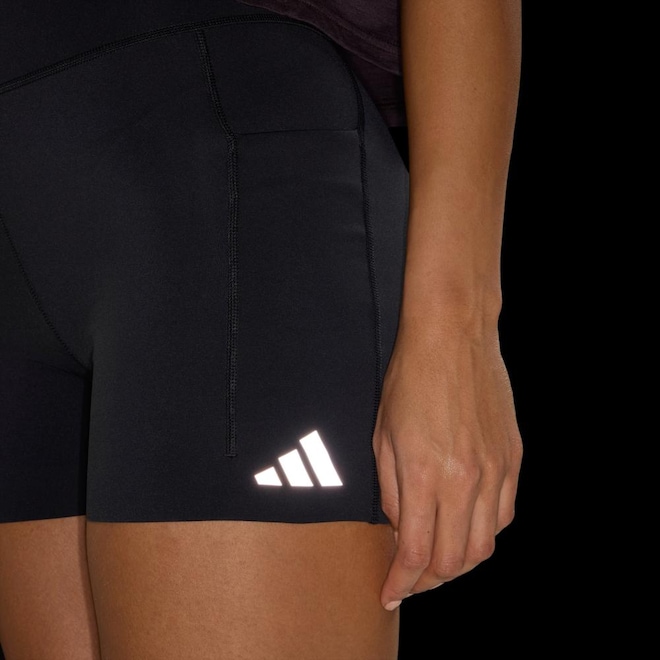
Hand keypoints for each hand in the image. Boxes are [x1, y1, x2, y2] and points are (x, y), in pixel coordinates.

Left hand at [373, 317, 522, 609]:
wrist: (452, 338)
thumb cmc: (409, 380)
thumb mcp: (381, 435)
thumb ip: (390, 491)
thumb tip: (399, 530)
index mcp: (423, 474)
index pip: (416, 552)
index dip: (401, 582)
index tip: (390, 593)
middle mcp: (464, 480)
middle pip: (454, 560)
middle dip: (428, 580)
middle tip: (412, 579)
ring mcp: (495, 470)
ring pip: (485, 546)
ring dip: (459, 563)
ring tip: (439, 560)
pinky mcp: (513, 458)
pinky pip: (505, 515)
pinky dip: (485, 533)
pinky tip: (467, 526)